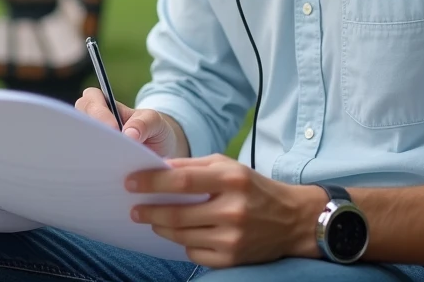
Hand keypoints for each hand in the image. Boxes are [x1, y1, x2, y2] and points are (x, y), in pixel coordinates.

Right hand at [75, 87, 182, 157]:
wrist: (162, 152)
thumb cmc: (155, 131)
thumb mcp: (155, 122)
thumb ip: (145, 123)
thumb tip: (128, 135)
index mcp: (108, 106)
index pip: (92, 98)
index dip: (98, 111)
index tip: (114, 128)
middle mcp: (95, 121)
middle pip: (77, 117)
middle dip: (88, 129)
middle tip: (105, 146)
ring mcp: (92, 142)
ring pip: (78, 141)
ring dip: (88, 150)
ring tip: (105, 163)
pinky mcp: (94, 161)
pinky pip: (86, 162)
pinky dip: (92, 166)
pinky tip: (105, 175)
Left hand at [126, 154, 327, 266]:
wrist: (292, 220)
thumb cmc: (254, 188)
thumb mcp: (229, 167)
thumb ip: (194, 166)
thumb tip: (158, 169)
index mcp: (231, 179)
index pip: (182, 181)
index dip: (152, 182)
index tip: (131, 183)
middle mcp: (233, 209)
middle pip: (176, 214)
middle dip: (149, 211)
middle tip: (134, 209)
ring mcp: (233, 237)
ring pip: (181, 235)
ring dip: (161, 227)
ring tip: (153, 220)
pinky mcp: (232, 258)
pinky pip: (193, 252)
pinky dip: (183, 242)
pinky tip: (184, 233)